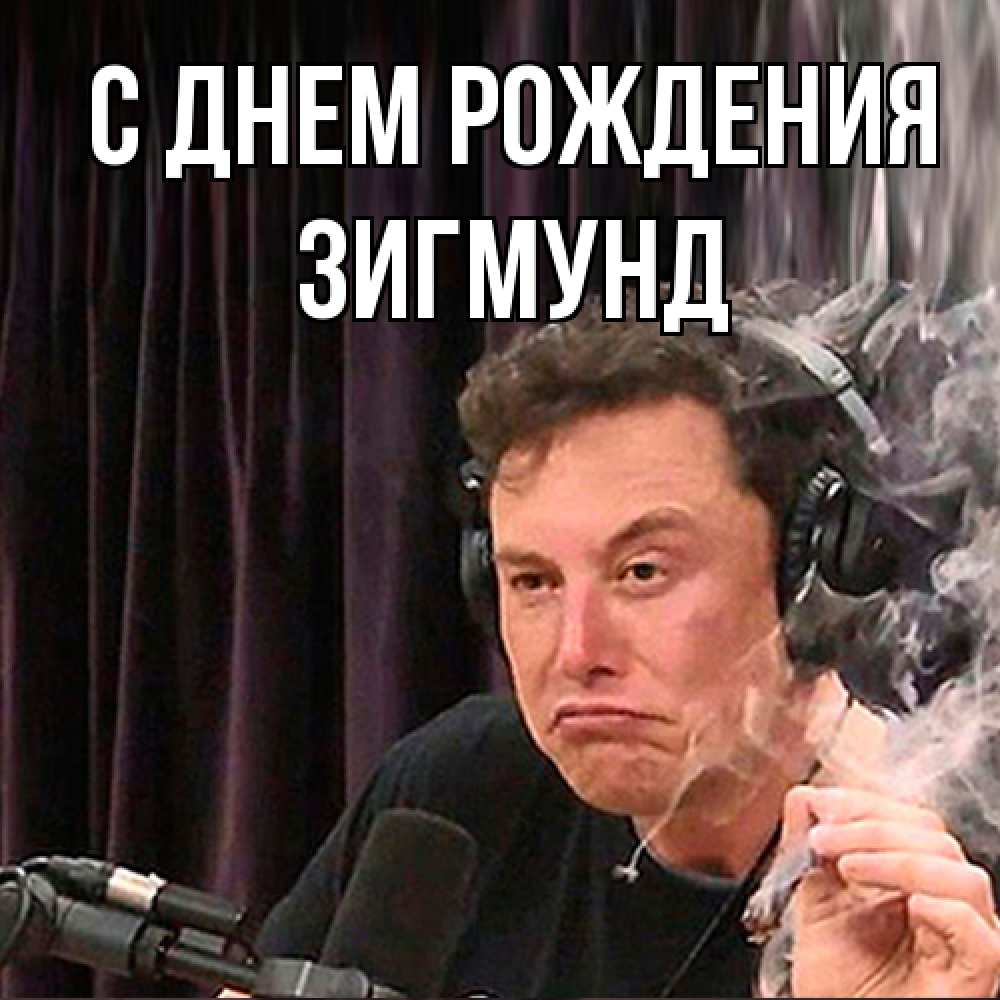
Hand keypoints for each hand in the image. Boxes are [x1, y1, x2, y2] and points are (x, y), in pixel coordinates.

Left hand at [784, 786, 999, 997]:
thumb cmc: (840, 981)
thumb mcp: (816, 900)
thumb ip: (811, 849)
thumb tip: (806, 797)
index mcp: (918, 879)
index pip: (913, 821)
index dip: (866, 806)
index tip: (820, 809)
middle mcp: (948, 904)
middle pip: (936, 839)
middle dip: (872, 827)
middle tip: (823, 840)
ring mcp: (967, 940)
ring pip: (963, 877)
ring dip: (900, 859)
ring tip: (849, 868)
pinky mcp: (975, 978)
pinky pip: (981, 935)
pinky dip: (945, 910)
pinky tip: (908, 906)